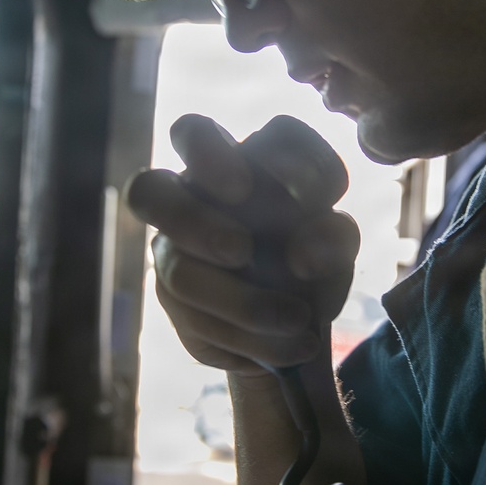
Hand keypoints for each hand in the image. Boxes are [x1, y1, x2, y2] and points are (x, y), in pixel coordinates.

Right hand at [127, 114, 359, 375]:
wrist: (294, 320)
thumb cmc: (315, 261)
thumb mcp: (337, 249)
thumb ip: (333, 239)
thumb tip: (302, 256)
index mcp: (251, 159)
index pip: (242, 137)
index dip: (267, 159)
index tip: (308, 198)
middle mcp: (194, 193)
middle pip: (148, 188)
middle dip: (191, 220)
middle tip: (240, 250)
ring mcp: (173, 248)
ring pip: (177, 270)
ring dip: (240, 302)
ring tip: (297, 320)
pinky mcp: (174, 301)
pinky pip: (194, 322)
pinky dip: (245, 338)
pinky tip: (283, 347)